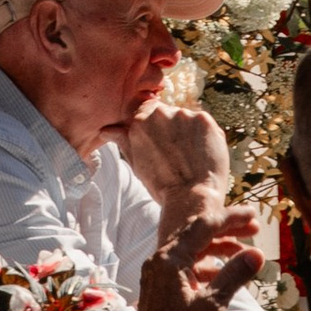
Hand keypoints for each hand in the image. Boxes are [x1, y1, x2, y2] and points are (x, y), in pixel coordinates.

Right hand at [110, 97, 231, 224]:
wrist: (191, 199)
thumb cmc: (162, 185)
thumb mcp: (137, 163)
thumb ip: (123, 141)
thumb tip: (106, 130)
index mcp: (139, 121)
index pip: (147, 111)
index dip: (155, 128)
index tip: (161, 143)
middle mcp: (160, 112)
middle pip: (167, 113)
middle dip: (171, 129)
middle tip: (177, 154)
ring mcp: (183, 114)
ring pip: (186, 118)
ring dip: (188, 132)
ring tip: (190, 156)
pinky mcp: (204, 119)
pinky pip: (203, 124)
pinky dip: (204, 136)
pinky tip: (202, 154)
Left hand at [116, 208, 266, 310]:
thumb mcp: (213, 305)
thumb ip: (235, 275)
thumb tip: (257, 254)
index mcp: (169, 259)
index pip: (204, 225)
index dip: (231, 218)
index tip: (254, 216)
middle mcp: (160, 261)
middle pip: (196, 234)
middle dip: (226, 229)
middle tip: (254, 229)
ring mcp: (158, 275)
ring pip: (192, 250)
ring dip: (218, 248)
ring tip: (244, 253)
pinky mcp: (161, 289)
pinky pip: (186, 267)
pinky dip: (206, 265)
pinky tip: (222, 273)